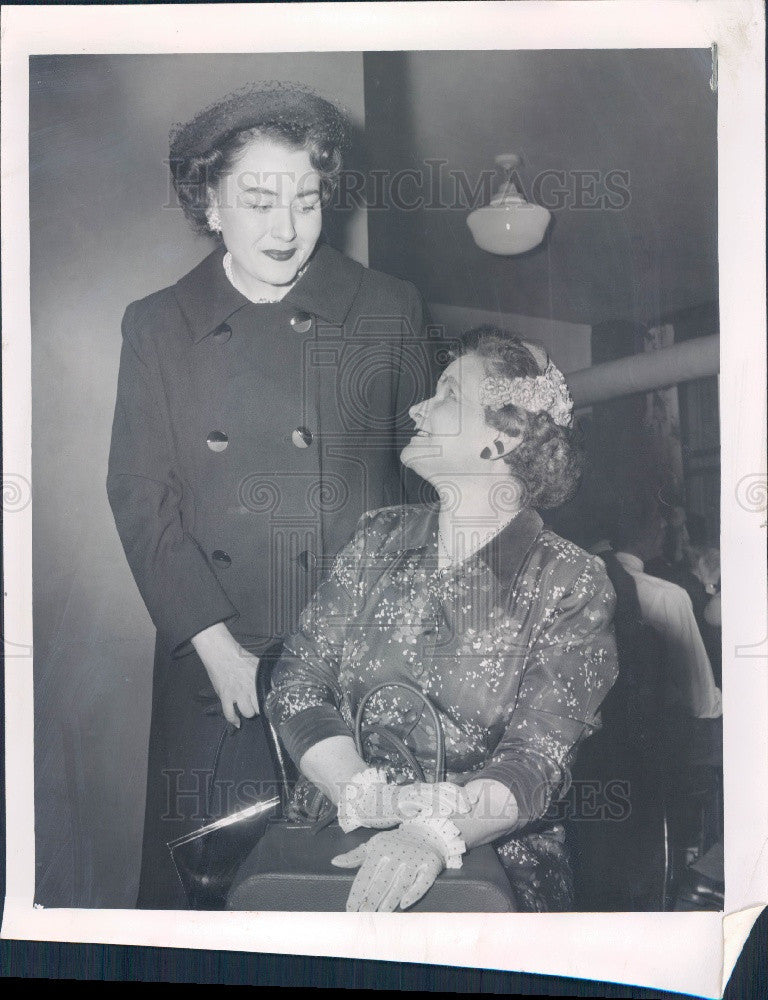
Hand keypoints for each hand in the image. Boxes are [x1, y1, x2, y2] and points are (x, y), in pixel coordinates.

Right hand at [191, 623, 259, 726]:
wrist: (220, 653)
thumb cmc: (238, 656)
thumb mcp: (256, 664)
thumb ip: (264, 675)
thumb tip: (274, 683)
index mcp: (257, 680)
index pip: (267, 697)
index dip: (267, 702)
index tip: (267, 704)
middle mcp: (249, 688)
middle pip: (259, 707)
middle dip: (258, 708)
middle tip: (255, 705)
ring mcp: (237, 693)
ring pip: (247, 713)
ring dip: (247, 712)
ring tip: (246, 709)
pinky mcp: (225, 696)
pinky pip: (229, 714)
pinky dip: (233, 719)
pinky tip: (236, 722)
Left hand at [331, 825, 445, 910]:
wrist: (428, 832)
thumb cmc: (396, 842)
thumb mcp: (375, 844)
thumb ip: (355, 856)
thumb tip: (335, 862)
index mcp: (381, 849)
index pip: (366, 874)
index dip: (357, 893)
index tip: (350, 909)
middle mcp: (397, 854)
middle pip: (381, 882)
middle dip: (371, 901)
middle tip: (363, 918)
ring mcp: (415, 860)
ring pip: (400, 884)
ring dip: (390, 900)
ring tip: (380, 915)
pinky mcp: (430, 865)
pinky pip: (422, 882)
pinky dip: (414, 893)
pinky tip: (404, 904)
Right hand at [338, 775, 471, 831]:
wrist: (369, 801)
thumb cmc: (393, 806)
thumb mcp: (414, 806)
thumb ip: (428, 807)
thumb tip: (446, 813)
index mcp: (424, 790)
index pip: (446, 787)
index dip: (460, 792)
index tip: (474, 800)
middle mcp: (418, 790)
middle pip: (441, 790)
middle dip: (456, 797)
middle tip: (470, 805)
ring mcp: (409, 796)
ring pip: (430, 796)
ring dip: (444, 801)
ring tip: (456, 808)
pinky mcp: (400, 804)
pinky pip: (414, 804)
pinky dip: (424, 807)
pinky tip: (433, 811)